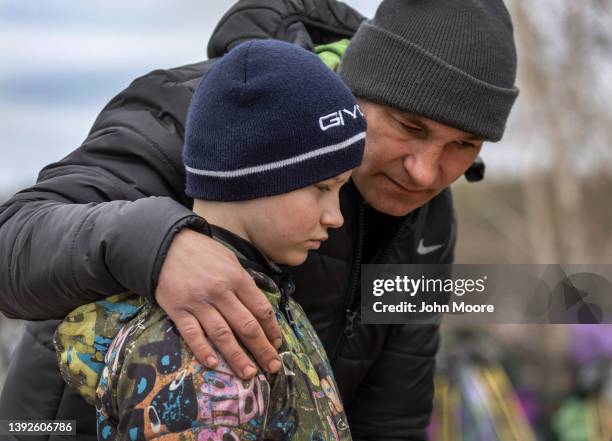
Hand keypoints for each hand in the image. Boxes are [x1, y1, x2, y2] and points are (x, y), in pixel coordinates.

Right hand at [155, 228, 282, 378]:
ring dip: (238, 357)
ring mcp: (198, 302)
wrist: (165, 245)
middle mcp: (220, 292)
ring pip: (222, 335)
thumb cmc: (202, 252)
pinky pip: (192, 334)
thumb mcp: (230, 260)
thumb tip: (259, 308)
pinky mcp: (178, 310)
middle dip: (262, 349)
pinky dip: (203, 351)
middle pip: (246, 326)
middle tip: (273, 366)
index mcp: (237, 278)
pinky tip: (214, 365)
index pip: (261, 309)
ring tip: (250, 373)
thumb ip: (244, 283)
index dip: (272, 329)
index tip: (278, 343)